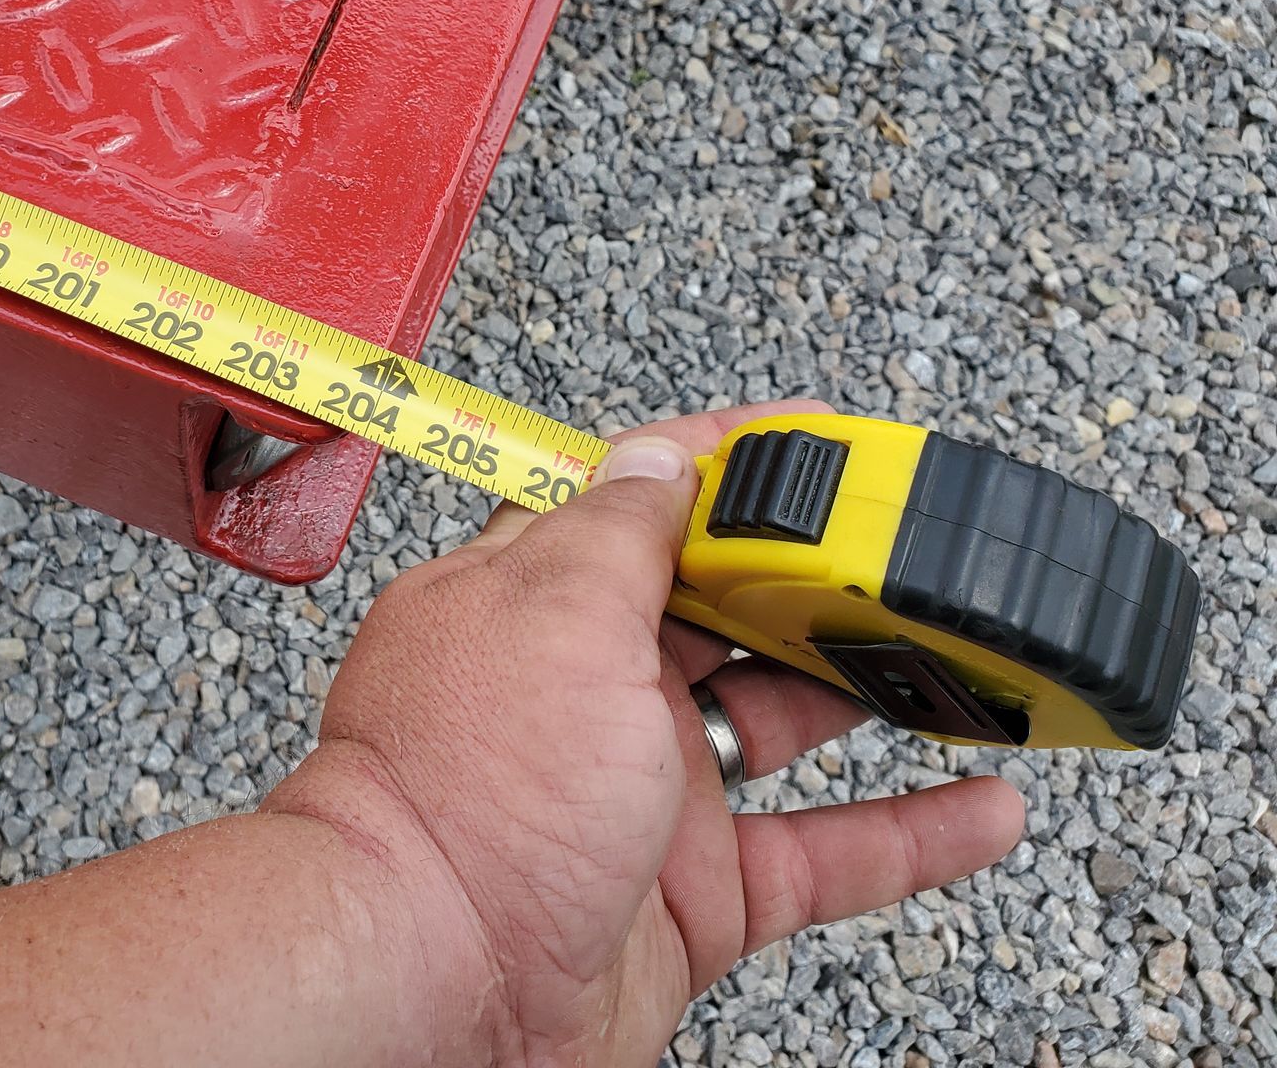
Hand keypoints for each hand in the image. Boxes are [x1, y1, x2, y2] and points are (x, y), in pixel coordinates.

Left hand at [265, 401, 1025, 1066]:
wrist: (435, 986)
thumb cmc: (468, 797)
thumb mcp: (556, 615)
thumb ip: (620, 532)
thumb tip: (662, 452)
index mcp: (541, 599)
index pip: (639, 500)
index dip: (725, 461)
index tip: (813, 435)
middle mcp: (590, 686)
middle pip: (725, 606)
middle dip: (812, 573)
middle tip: (905, 546)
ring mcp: (645, 789)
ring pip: (783, 720)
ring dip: (869, 688)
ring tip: (960, 650)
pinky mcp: (697, 893)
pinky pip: (826, 852)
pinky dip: (910, 835)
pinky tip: (986, 810)